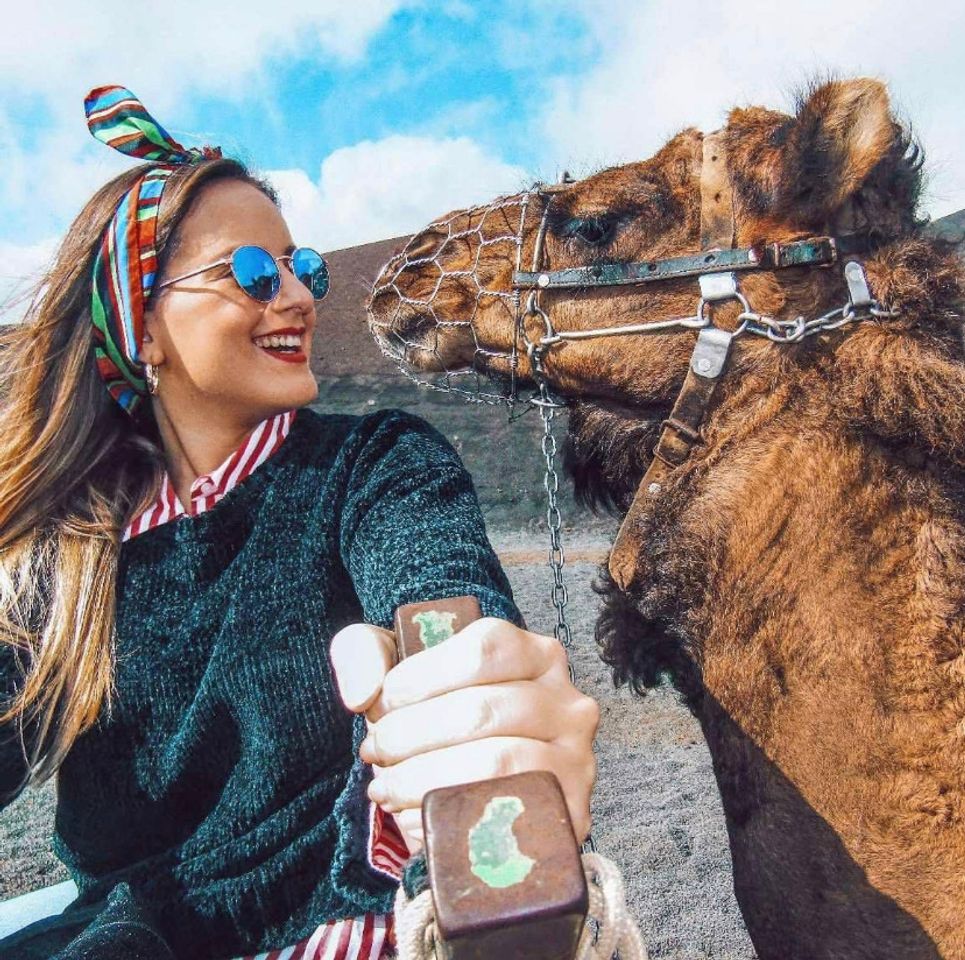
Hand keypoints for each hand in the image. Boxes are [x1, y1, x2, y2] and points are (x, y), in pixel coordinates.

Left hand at [329, 617, 598, 852]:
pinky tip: (413, 818)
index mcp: (537, 655)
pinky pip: (506, 817)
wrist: (478, 794)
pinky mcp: (570, 818)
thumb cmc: (440, 724)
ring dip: (422, 778)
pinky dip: (449, 819)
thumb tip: (362, 692)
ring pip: (496, 762)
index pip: (484, 648)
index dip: (422, 675)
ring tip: (385, 787)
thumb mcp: (403, 674)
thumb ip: (365, 654)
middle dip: (409, 734)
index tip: (381, 703)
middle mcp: (568, 703)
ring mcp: (576, 762)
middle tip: (374, 752)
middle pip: (482, 709)